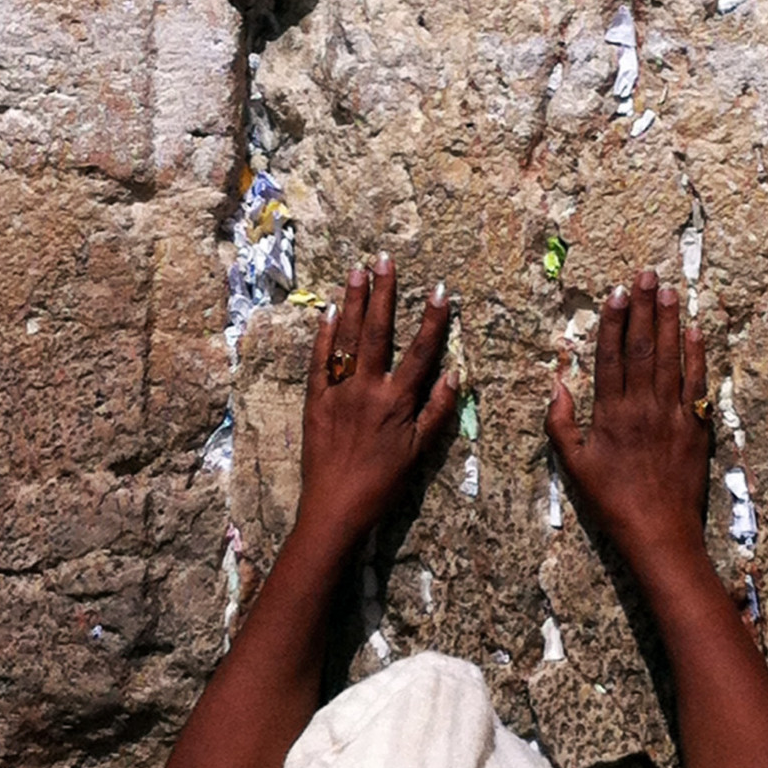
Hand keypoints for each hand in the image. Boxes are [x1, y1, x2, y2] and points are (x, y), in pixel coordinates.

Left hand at [299, 253, 457, 544]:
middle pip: (377, 332)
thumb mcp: (419, 453)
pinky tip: (327, 312)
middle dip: (382, 293)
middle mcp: (366, 389)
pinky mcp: (314, 401)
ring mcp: (337, 392)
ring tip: (356, 271)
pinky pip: (319, 360)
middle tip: (383, 259)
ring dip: (351, 302)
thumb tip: (453, 374)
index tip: (440, 289)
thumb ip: (437, 412)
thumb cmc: (382, 484)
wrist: (335, 507)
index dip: (432, 319)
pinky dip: (323, 335)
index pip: (420, 351)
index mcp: (396, 401)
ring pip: (346, 338)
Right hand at [545, 270, 709, 557]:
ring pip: (671, 359)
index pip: (612, 357)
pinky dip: (697, 356)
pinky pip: (697, 384)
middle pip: (644, 348)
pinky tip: (696, 331)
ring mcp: (673, 415)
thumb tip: (558, 387)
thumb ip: (562, 426)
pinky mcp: (696, 428)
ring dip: (670, 322)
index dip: (615, 322)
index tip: (617, 292)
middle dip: (645, 309)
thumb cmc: (612, 502)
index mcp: (611, 415)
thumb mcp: (575, 468)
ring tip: (670, 290)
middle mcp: (643, 407)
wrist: (659, 532)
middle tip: (647, 274)